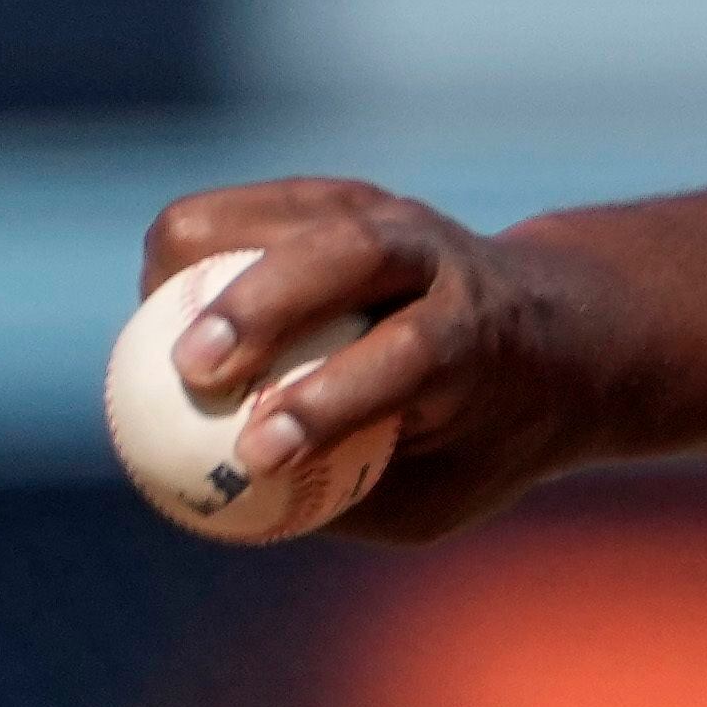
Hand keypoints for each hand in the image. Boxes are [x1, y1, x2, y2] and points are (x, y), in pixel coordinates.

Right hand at [142, 179, 644, 541]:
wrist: (549, 332)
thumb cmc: (483, 434)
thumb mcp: (443, 494)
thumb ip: (348, 499)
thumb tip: (229, 507)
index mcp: (481, 335)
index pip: (406, 356)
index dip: (327, 402)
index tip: (258, 455)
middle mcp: (439, 259)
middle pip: (348, 254)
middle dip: (262, 307)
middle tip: (193, 373)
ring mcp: (385, 215)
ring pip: (288, 216)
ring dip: (210, 266)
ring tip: (157, 338)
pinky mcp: (333, 199)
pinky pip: (242, 210)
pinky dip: (192, 249)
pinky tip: (161, 306)